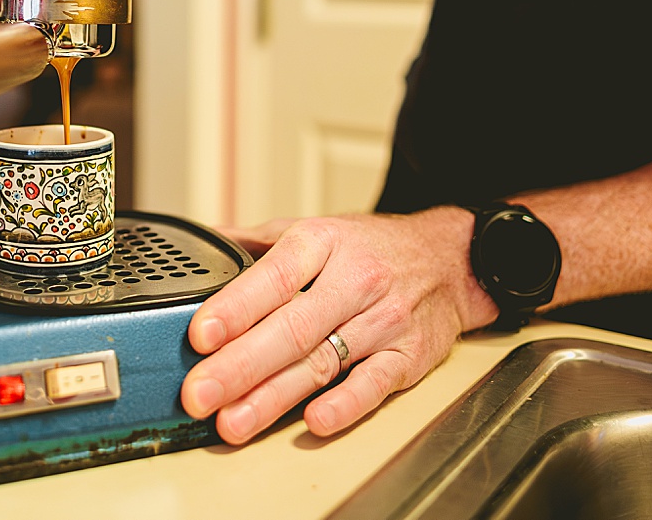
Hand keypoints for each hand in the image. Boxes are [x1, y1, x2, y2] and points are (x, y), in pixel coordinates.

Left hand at [181, 207, 497, 444]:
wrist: (452, 258)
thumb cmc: (373, 247)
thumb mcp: (318, 229)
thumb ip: (259, 242)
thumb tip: (203, 246)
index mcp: (323, 243)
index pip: (276, 276)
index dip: (236, 307)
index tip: (200, 335)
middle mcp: (354, 280)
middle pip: (292, 327)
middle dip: (240, 365)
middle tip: (199, 393)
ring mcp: (383, 320)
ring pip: (324, 361)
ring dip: (274, 396)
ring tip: (234, 420)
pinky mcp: (408, 356)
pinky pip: (375, 383)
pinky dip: (346, 405)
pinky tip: (314, 421)